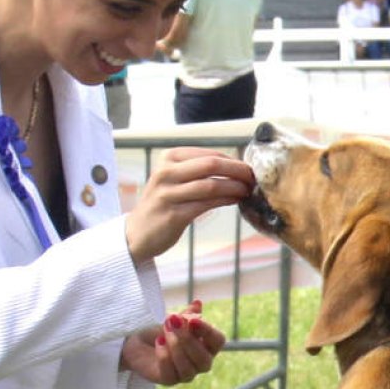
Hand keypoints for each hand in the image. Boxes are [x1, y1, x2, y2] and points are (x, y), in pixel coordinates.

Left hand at [120, 300, 225, 385]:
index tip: (192, 320)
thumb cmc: (163, 330)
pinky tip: (158, 342)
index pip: (218, 341)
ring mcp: (186, 374)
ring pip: (188, 369)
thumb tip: (197, 304)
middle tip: (172, 322)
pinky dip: (164, 357)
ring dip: (175, 347)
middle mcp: (201, 363)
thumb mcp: (176, 319)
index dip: (207, 331)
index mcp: (208, 346)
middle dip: (187, 340)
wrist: (139, 341)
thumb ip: (187, 315)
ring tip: (164, 331)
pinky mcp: (169, 380)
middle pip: (204, 359)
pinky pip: (170, 374)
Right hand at [125, 148, 254, 264]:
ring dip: (235, 187)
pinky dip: (225, 200)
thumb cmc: (163, 203)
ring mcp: (168, 193)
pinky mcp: (173, 214)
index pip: (209, 154)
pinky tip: (235, 200)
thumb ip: (198, 170)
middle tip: (253, 178)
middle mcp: (166, 172)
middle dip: (238, 170)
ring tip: (247, 190)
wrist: (136, 234)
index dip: (233, 161)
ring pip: (211, 184)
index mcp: (168, 158)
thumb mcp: (174, 179)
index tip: (248, 169)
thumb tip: (235, 166)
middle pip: (212, 164)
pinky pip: (207, 204)